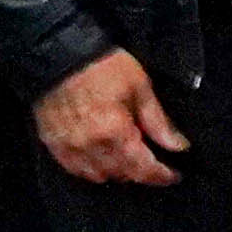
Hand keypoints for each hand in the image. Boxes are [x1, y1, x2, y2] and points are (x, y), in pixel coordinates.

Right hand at [34, 48, 185, 188]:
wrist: (60, 55)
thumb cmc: (104, 67)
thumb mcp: (140, 89)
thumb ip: (159, 123)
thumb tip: (179, 147)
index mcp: (115, 133)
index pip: (142, 168)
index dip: (161, 176)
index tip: (174, 176)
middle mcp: (90, 146)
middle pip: (121, 175)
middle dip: (141, 173)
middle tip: (154, 164)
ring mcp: (68, 147)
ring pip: (97, 176)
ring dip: (116, 173)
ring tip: (129, 161)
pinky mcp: (52, 143)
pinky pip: (74, 169)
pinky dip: (91, 169)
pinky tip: (102, 159)